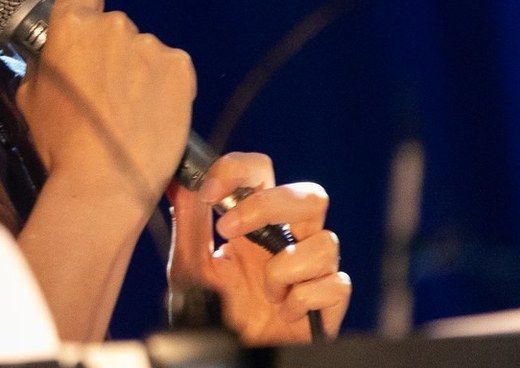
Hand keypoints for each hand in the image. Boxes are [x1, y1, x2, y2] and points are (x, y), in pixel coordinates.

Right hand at [15, 0, 195, 213]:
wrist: (105, 183)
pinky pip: (171, 69)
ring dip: (138, 72)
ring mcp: (151, 47)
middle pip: (113, 25)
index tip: (86, 5)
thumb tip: (56, 55)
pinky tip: (153, 115)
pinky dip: (165, 87)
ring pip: (143, 50)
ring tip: (130, 114)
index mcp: (71, 25)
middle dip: (109, 51)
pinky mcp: (181, 69)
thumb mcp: (30, 97)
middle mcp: (114, 25)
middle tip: (103, 92)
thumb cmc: (61, 144)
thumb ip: (46, 63)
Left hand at [167, 152, 350, 344]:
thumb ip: (189, 220)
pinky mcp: (328, 302)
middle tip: (229, 229)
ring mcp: (312, 270)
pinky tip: (282, 312)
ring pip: (326, 243)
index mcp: (255, 223)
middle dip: (270, 204)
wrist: (227, 352)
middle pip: (310, 195)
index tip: (208, 192)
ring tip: (263, 292)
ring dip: (284, 268)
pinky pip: (336, 285)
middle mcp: (288, 239)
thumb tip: (182, 179)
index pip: (262, 171)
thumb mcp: (189, 263)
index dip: (237, 170)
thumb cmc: (209, 311)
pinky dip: (303, 299)